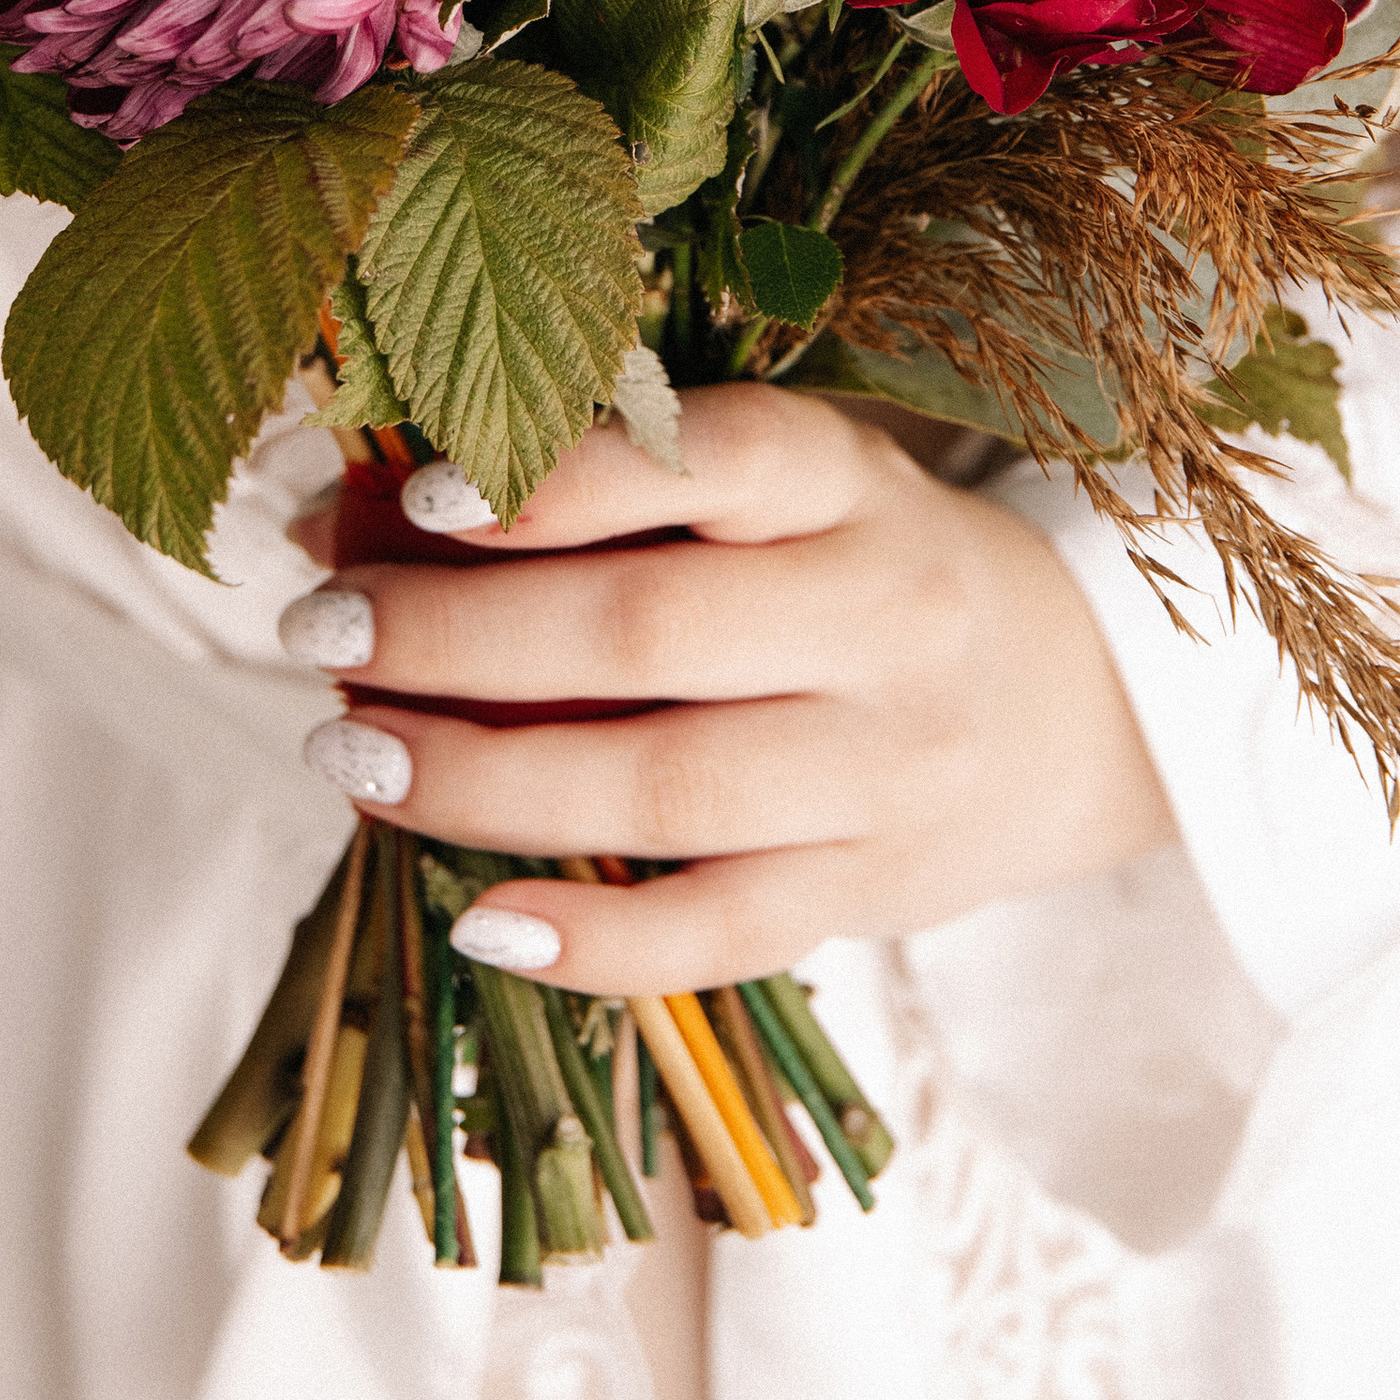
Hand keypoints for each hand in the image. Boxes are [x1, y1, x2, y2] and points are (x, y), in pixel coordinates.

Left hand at [279, 385, 1177, 994]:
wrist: (1077, 708)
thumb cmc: (862, 566)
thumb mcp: (781, 489)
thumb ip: (612, 490)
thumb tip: (357, 513)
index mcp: (852, 483)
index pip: (714, 459)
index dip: (564, 477)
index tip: (418, 494)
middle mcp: (882, 617)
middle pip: (650, 632)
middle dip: (459, 636)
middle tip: (322, 626)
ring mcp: (884, 771)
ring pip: (666, 791)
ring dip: (483, 779)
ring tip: (349, 754)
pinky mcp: (870, 894)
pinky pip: (719, 932)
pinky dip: (592, 940)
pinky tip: (475, 918)